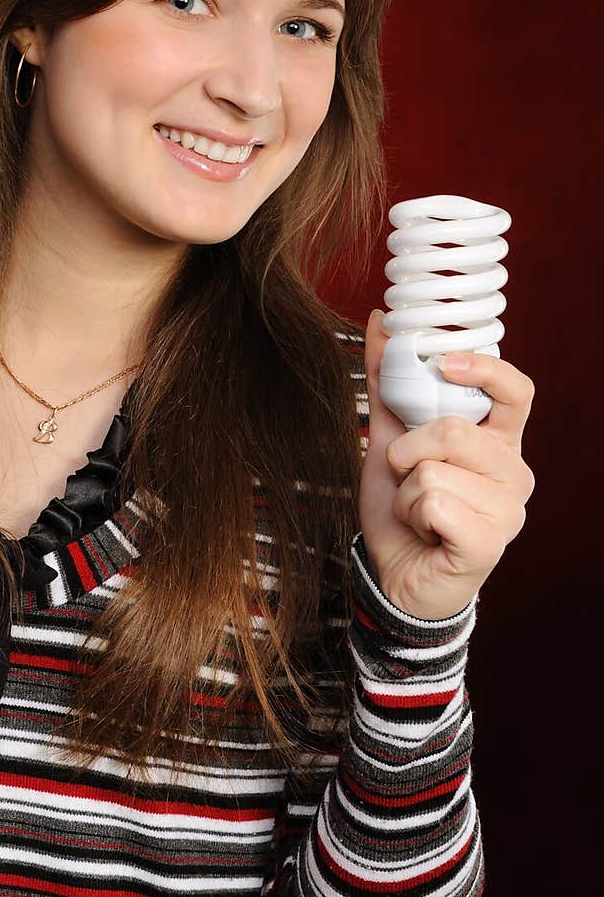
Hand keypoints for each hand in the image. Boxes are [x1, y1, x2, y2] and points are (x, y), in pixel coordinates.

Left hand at [358, 309, 535, 619]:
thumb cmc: (404, 508)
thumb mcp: (389, 438)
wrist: (393, 574)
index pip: (516, 390)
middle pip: (456, 429)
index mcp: (499, 442)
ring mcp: (509, 511)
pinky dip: (412, 517)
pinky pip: (433, 504)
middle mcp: (514, 472)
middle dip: (408, 450)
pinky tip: (427, 534)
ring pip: (435, 470)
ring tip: (419, 512)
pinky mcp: (491, 543)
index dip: (484, 369)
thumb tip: (379, 322)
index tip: (444, 362)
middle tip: (408, 475)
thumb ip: (390, 384)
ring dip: (406, 491)